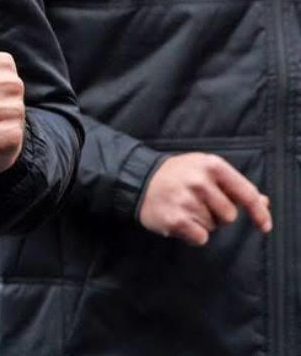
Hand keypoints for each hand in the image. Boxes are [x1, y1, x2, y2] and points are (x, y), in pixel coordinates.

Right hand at [138, 153, 271, 245]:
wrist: (138, 178)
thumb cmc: (178, 175)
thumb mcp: (205, 170)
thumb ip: (235, 186)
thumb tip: (264, 202)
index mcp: (211, 165)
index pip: (246, 193)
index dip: (258, 212)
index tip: (264, 225)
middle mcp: (199, 180)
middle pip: (230, 215)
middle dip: (218, 215)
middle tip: (199, 203)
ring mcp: (186, 199)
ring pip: (214, 227)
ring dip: (203, 223)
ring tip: (185, 208)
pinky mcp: (175, 218)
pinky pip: (200, 238)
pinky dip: (193, 234)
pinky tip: (181, 220)